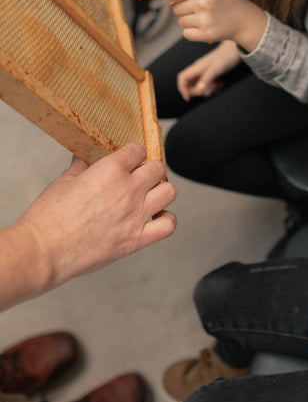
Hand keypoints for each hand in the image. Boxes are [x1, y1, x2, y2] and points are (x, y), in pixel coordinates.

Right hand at [15, 143, 176, 289]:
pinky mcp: (136, 239)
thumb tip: (84, 157)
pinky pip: (168, 225)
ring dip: (161, 191)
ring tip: (149, 196)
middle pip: (157, 169)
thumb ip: (80, 167)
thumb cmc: (48, 217)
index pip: (138, 150)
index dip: (133, 154)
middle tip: (138, 178)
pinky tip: (154, 218)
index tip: (128, 160)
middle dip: (149, 170)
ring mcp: (135, 215)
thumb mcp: (63, 181)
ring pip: (169, 192)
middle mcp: (128, 190)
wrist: (44, 251)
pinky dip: (166, 220)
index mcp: (110, 170)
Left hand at [135, 0, 267, 51]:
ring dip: (189, 20)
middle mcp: (204, 1)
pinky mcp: (206, 35)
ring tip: (207, 17)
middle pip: (176, 9)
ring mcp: (205, 19)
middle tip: (204, 8)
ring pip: (180, 22)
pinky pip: (185, 34)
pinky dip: (193, 32)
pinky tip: (207, 27)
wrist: (244, 19)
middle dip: (185, 9)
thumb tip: (168, 3)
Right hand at [177, 41, 240, 99]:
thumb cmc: (225, 57)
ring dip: (208, 90)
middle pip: (190, 85)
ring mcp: (206, 73)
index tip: (188, 98)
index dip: (182, 89)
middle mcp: (199, 70)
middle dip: (198, 91)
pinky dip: (214, 87)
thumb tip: (198, 92)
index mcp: (197, 68)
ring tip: (218, 85)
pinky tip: (221, 83)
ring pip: (200, 86)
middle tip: (209, 89)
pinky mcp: (213, 75)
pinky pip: (209, 85)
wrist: (236, 50)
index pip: (182, 78)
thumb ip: (206, 80)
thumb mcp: (215, 69)